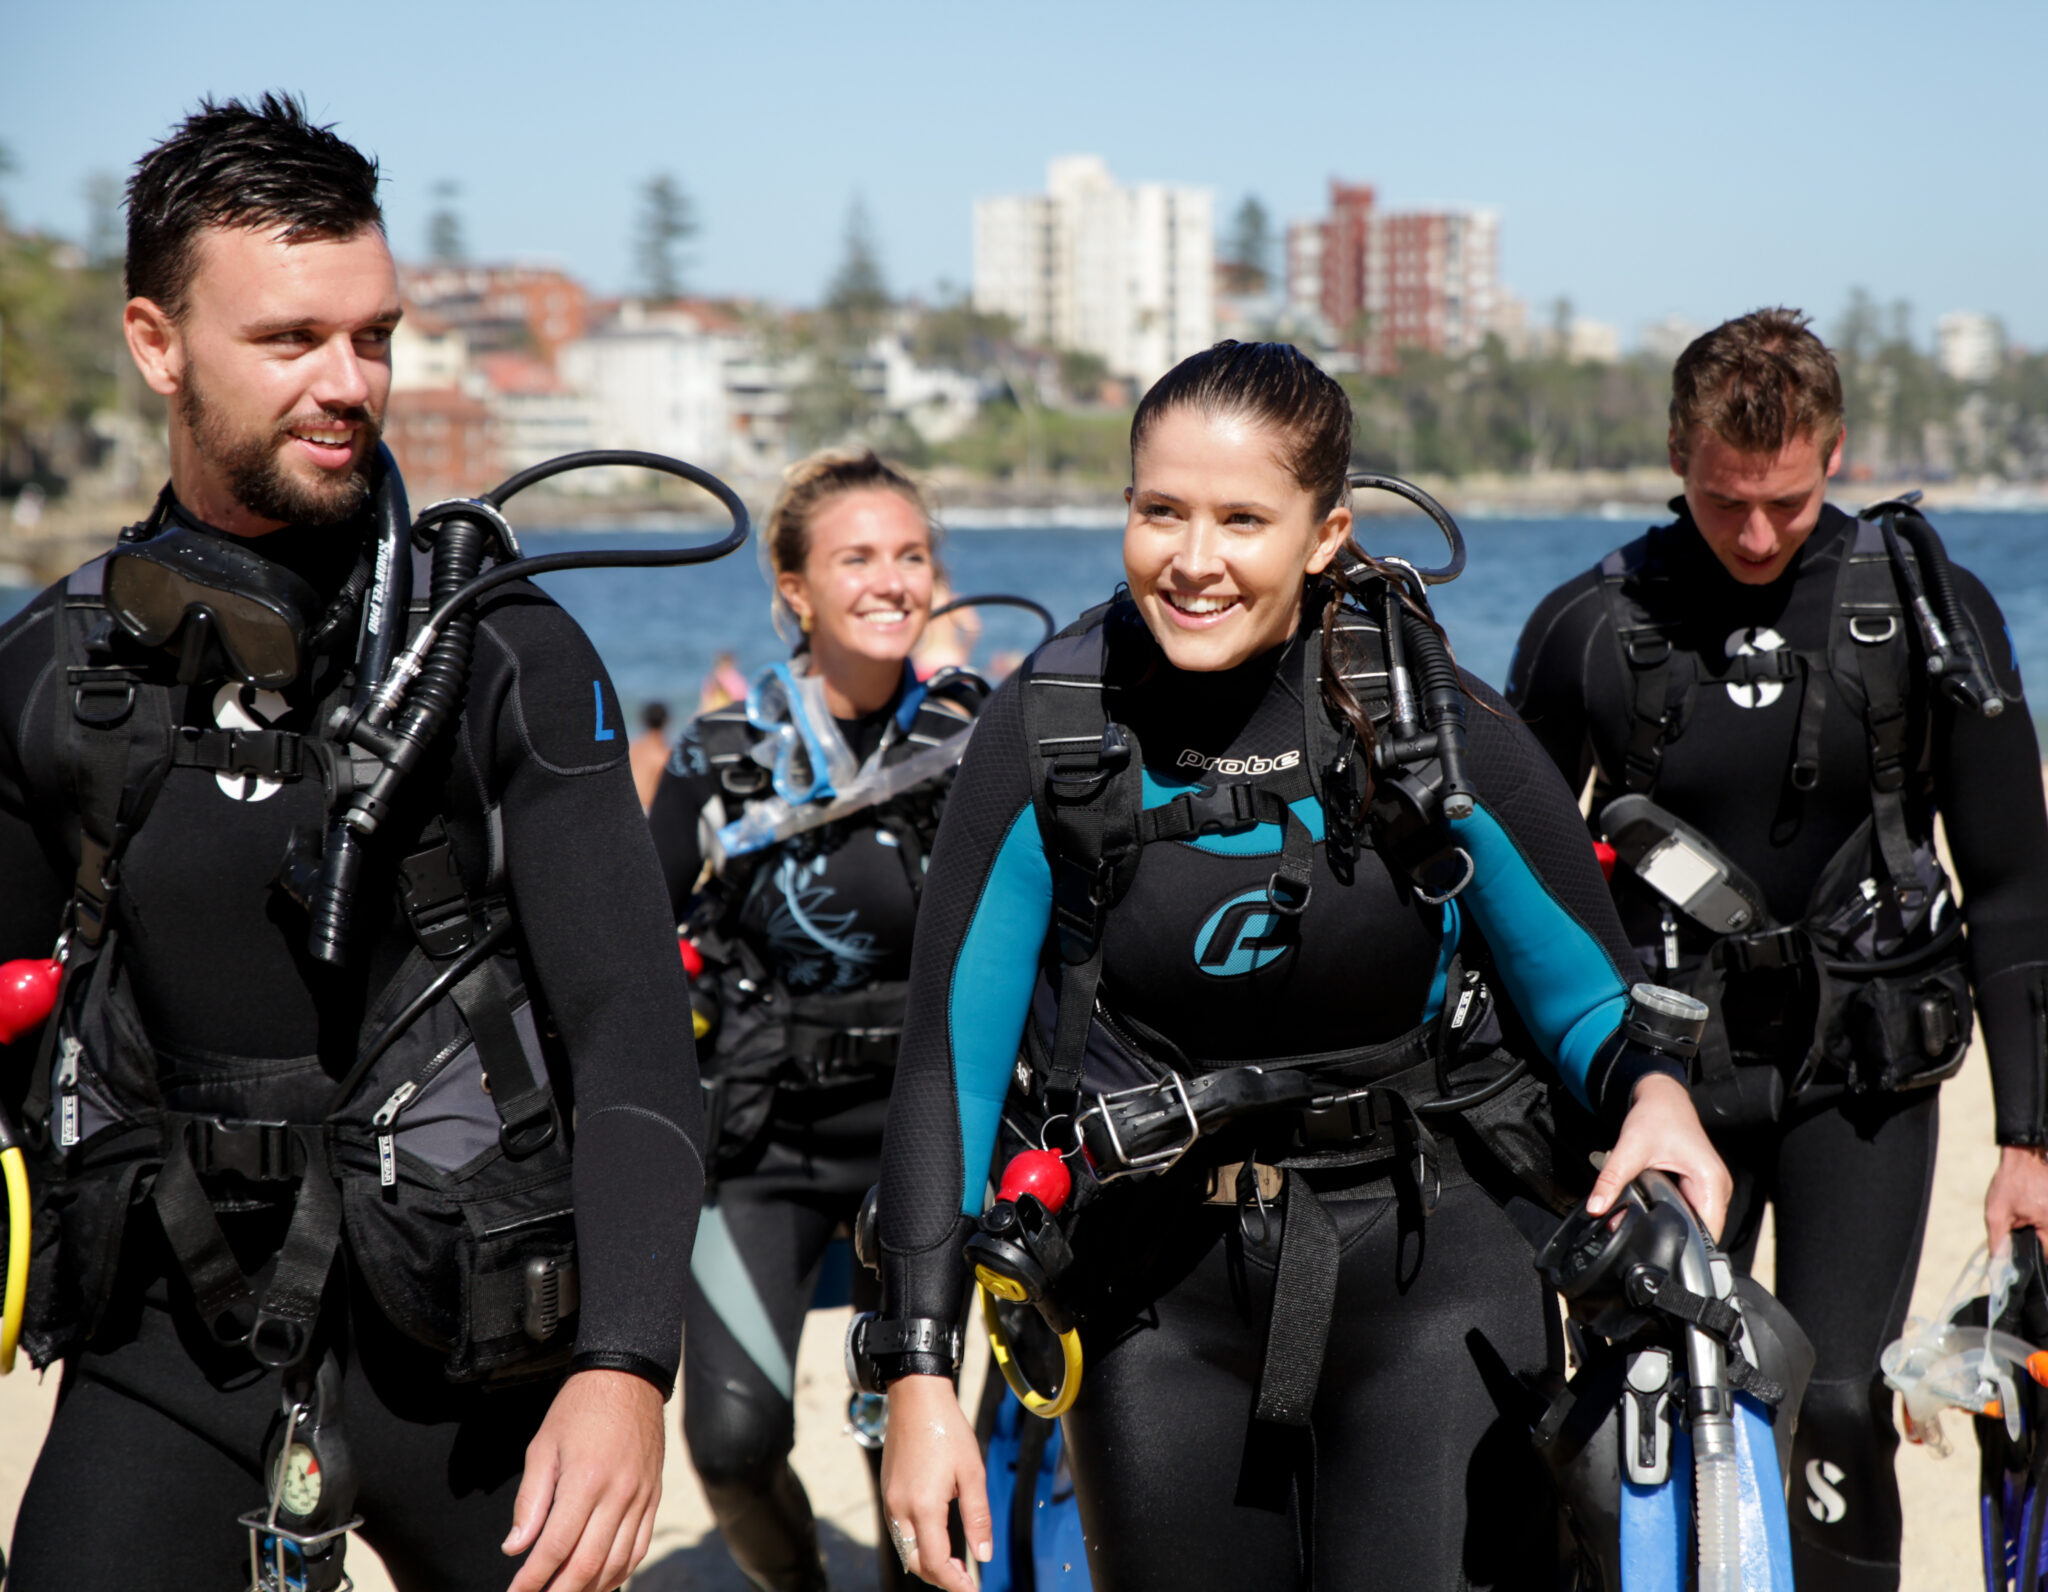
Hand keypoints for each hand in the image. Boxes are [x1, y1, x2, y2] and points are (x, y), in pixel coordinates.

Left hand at [504, 1368, 665, 1591]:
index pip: (554, 1547)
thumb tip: (515, 1546)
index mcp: (585, 1480)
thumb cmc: (579, 1409)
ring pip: (615, 1563)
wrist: (629, 1378)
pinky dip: (618, 1573)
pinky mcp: (653, 1497)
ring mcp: (640, 1498)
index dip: (532, 1579)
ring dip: (588, 1589)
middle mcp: (618, 1494)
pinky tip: (599, 1582)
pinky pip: (638, 1548)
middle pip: (586, 1565)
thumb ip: (530, 1499)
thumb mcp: (543, 1446)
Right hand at [880, 1374, 991, 1591]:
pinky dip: (916, 1544)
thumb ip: (978, 1517)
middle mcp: (901, 1508)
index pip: (936, 1563)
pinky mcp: (888, 1492)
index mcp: (924, 1506)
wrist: (917, 1400)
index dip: (955, 1583)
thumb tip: (983, 1554)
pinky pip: (899, 1531)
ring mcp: (890, 1501)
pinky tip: (935, 1538)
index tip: (972, 1589)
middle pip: (916, 1563)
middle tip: (964, 1580)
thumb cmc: (946, 1430)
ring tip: (953, 1564)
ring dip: (927, 1562)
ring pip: (905, 1549)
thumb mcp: (972, 1473)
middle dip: (940, 1577)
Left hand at [1587, 1072, 1732, 1239]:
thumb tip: (1596, 1207)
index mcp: (1711, 1182)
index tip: (1655, 1248)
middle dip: (1673, 1237)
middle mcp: (1718, 1189)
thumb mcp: (1631, 1148)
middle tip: (1641, 1235)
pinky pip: (1691, 1212)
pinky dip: (1673, 1214)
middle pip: (1702, 1232)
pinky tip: (1655, 1211)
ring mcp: (1712, 1190)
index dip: (1682, 1245)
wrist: (1663, 1098)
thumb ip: (1612, 1179)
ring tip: (1646, 1222)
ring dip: (1673, 1225)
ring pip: (1696, 1224)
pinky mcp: (1702, 1188)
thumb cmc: (1656, 1116)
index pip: (1707, 1234)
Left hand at [1985, 1145, 2047, 1254]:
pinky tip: (2032, 1205)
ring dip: (2039, 1226)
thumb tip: (1998, 1262)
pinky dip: (2041, 1215)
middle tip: (2022, 1223)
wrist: (2025, 1155)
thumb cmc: (2011, 1182)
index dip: (2035, 1257)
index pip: (2047, 1256)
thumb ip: (1998, 1239)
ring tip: (2027, 1210)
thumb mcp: (1997, 1212)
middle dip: (2036, 1238)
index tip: (2024, 1252)